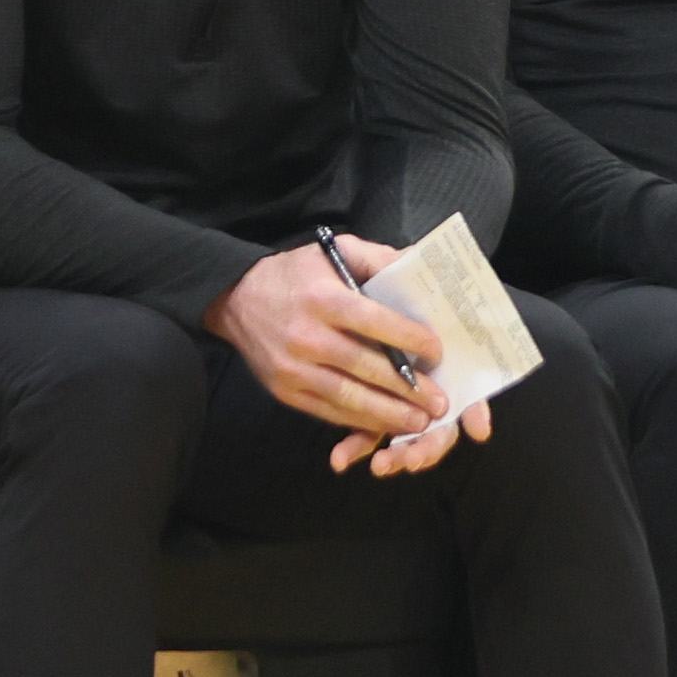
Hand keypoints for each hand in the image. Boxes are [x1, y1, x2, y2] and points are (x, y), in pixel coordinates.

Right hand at [205, 237, 477, 475]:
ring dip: (389, 414)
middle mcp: (307, 336)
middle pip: (367, 367)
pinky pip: (328, 411)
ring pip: (349, 397)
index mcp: (323, 298)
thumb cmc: (294, 274)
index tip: (438, 352)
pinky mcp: (284, 391)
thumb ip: (378, 258)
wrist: (235, 299)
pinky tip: (384, 425)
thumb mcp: (334, 252)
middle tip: (441, 403)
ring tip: (420, 423)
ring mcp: (293, 368)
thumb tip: (420, 266)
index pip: (376, 322)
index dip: (410, 339)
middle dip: (409, 388)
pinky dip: (359, 421)